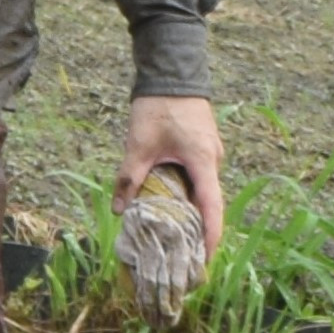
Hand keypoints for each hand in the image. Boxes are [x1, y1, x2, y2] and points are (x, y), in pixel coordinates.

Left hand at [118, 94, 225, 263]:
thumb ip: (129, 179)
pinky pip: (199, 179)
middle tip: (186, 258)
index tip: (205, 260)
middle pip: (210, 203)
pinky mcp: (203, 148)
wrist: (172, 72)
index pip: (212, 207)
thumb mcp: (139, 146)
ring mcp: (211, 153)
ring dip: (193, 213)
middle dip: (200, 232)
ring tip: (178, 239)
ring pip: (204, 191)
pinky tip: (173, 208)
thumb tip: (120, 211)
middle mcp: (213, 160)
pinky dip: (189, 196)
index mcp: (203, 161)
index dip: (210, 236)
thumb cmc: (158, 106)